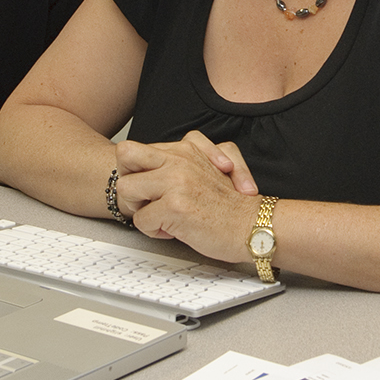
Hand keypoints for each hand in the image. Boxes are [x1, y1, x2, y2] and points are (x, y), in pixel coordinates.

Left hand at [114, 132, 259, 260]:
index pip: (138, 148)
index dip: (137, 170)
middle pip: (124, 154)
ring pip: (126, 189)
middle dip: (128, 178)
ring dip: (139, 209)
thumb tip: (160, 165)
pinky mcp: (174, 206)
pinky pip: (141, 221)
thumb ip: (191, 155)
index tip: (151, 187)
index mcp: (186, 149)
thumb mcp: (215, 165)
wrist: (255, 227)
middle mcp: (178, 160)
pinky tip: (175, 230)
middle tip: (144, 197)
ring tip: (161, 217)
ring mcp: (175, 182)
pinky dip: (154, 231)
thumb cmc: (234, 205)